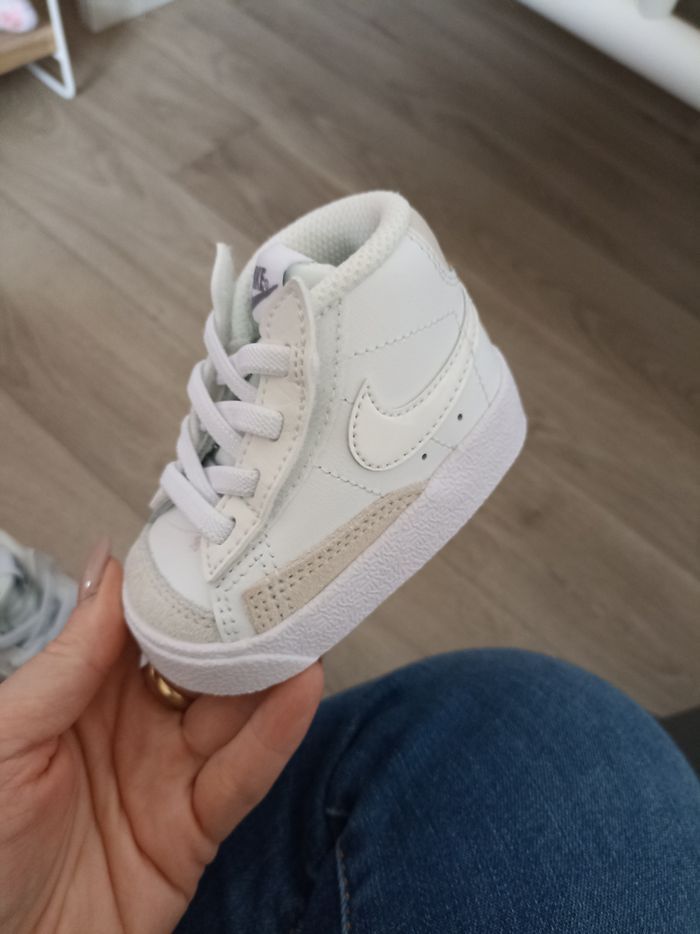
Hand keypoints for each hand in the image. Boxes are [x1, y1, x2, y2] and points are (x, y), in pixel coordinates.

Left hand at [0, 546, 322, 933]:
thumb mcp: (7, 738)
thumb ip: (69, 656)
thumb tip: (109, 562)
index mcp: (83, 693)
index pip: (144, 625)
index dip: (179, 583)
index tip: (217, 538)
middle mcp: (134, 726)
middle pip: (200, 663)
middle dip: (237, 620)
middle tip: (280, 568)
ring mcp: (169, 776)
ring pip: (232, 712)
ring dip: (271, 667)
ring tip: (306, 616)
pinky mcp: (196, 831)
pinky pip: (242, 777)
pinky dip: (276, 734)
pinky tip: (302, 688)